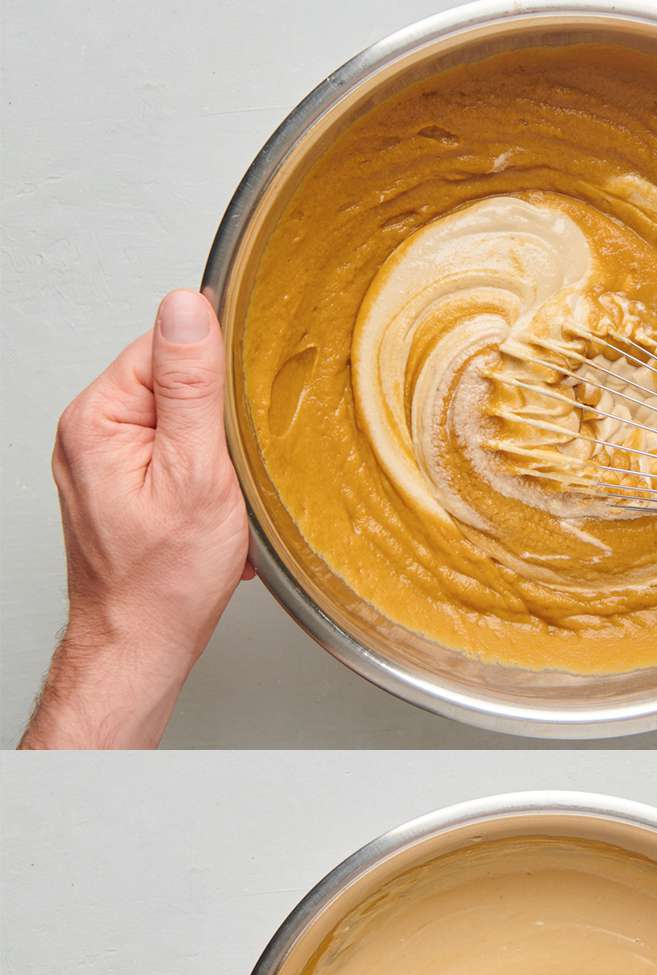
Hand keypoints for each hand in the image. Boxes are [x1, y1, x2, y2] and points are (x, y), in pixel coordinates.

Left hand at [22, 289, 248, 748]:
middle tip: (223, 478)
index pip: (167, 350)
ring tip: (213, 504)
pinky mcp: (118, 489)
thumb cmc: (164, 580)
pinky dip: (201, 484)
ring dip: (213, 462)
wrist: (141, 644)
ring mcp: (100, 462)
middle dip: (216, 430)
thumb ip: (192, 386)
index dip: (215, 388)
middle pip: (174, 387)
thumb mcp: (195, 473)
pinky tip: (206, 516)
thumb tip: (187, 308)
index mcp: (98, 417)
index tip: (229, 431)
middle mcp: (88, 434)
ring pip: (179, 427)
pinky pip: (172, 460)